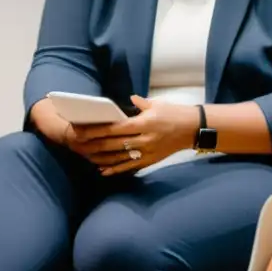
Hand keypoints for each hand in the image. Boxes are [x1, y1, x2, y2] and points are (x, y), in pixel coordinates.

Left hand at [69, 96, 195, 175]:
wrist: (194, 129)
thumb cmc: (174, 113)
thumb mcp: (157, 104)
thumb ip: (140, 103)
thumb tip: (129, 99)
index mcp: (144, 123)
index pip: (115, 128)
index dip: (97, 130)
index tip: (82, 129)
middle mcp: (144, 140)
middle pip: (114, 144)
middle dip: (94, 143)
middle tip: (77, 142)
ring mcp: (147, 152)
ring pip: (119, 158)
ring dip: (101, 158)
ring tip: (86, 156)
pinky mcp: (150, 161)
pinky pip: (129, 167)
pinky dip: (115, 170)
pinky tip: (102, 171)